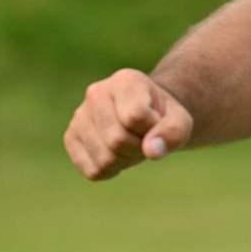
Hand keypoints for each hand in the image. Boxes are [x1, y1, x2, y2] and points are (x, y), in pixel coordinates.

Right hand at [63, 68, 192, 179]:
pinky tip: (116, 152)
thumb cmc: (162, 116)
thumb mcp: (179, 120)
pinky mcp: (70, 137)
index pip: (136, 117)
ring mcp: (79, 116)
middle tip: (144, 138)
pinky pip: (93, 170)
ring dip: (125, 160)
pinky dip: (111, 170)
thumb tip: (152, 151)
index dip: (152, 129)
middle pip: (117, 140)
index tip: (156, 122)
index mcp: (125, 80)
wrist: (144, 116)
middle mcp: (96, 93)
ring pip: (105, 158)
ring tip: (131, 142)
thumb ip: (174, 132)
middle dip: (139, 148)